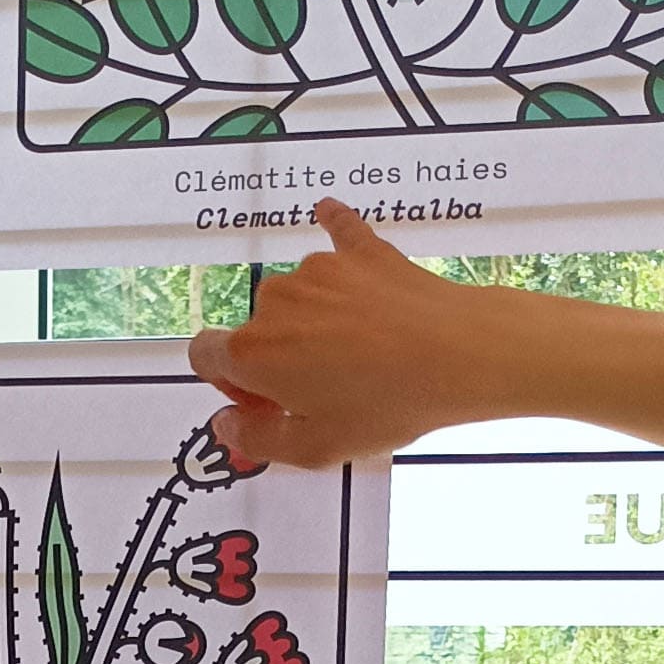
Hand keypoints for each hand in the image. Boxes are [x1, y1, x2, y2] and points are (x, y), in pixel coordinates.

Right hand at [190, 201, 528, 469]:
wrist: (458, 354)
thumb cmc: (384, 406)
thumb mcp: (315, 448)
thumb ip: (257, 440)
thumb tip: (225, 425)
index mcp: (253, 353)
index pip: (205, 355)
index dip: (229, 384)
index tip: (266, 402)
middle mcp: (274, 301)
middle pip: (255, 328)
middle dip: (277, 356)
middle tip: (323, 387)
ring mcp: (316, 270)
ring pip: (296, 296)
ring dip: (311, 320)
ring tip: (356, 350)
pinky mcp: (359, 249)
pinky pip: (334, 231)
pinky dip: (329, 230)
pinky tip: (326, 214)